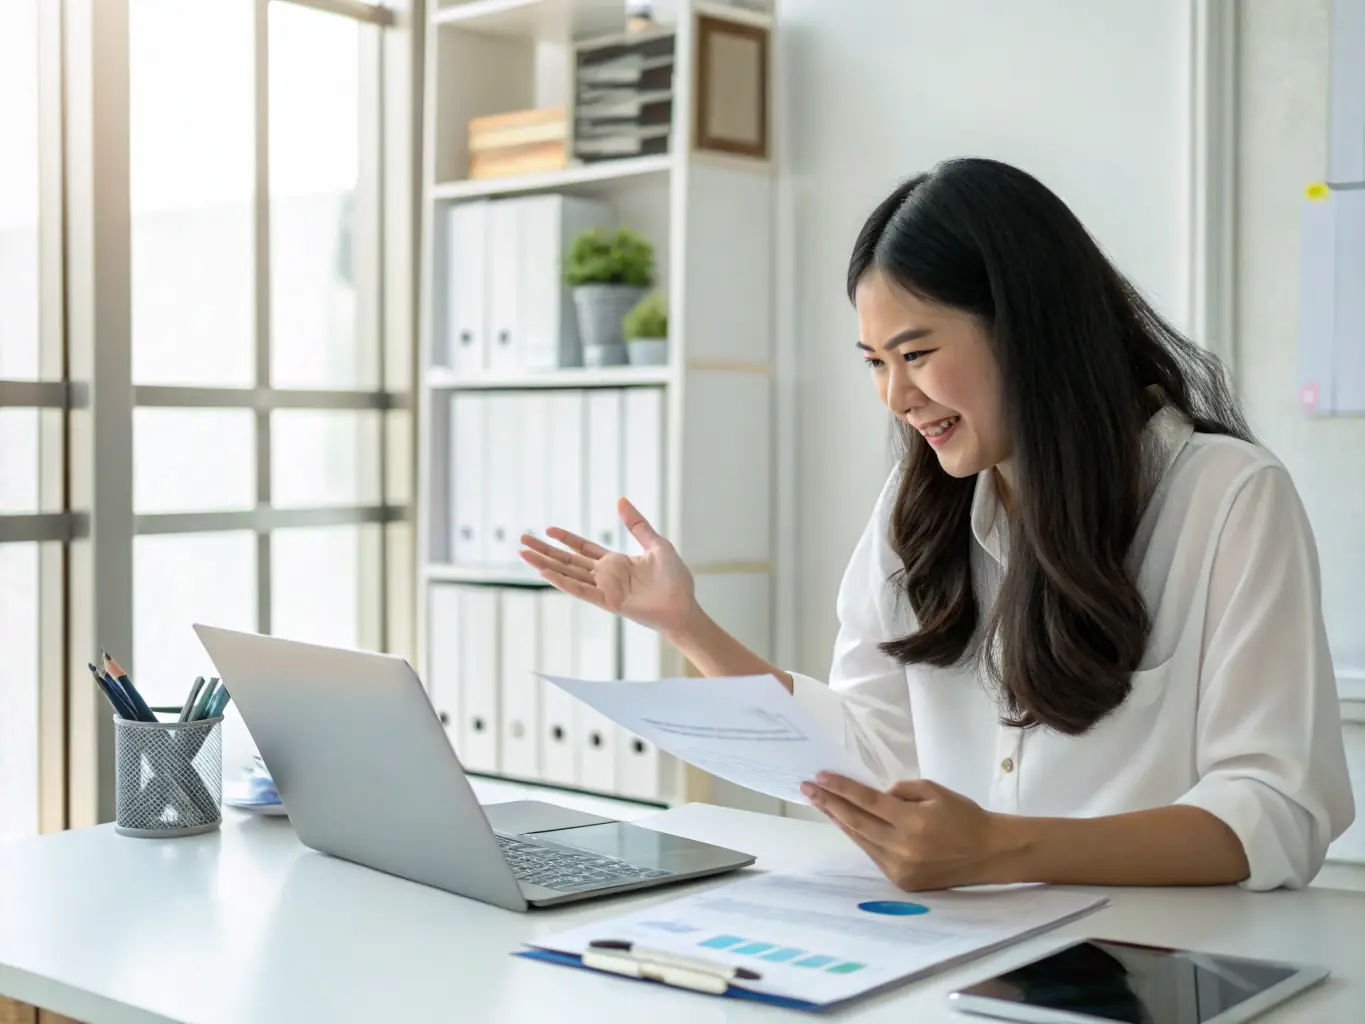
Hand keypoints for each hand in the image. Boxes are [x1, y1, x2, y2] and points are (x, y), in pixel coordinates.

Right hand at [518, 498, 698, 634]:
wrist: (684, 604)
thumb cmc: (675, 578)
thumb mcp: (656, 543)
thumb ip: (636, 524)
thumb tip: (620, 500)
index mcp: (616, 562)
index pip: (584, 548)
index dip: (566, 539)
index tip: (548, 529)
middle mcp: (606, 575)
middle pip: (568, 560)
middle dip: (545, 550)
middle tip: (522, 540)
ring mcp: (604, 589)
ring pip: (568, 574)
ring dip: (545, 564)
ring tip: (524, 555)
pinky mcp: (608, 601)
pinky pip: (581, 591)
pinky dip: (563, 582)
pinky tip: (547, 572)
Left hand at [800, 774, 1003, 890]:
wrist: (989, 853)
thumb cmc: (963, 816)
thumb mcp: (934, 790)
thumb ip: (900, 791)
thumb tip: (873, 796)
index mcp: (914, 821)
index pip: (867, 801)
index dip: (841, 788)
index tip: (819, 776)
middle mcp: (903, 848)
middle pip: (855, 822)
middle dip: (828, 803)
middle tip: (807, 788)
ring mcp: (900, 868)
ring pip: (860, 840)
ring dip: (839, 821)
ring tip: (821, 803)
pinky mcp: (901, 882)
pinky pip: (873, 854)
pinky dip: (860, 837)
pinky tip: (847, 823)